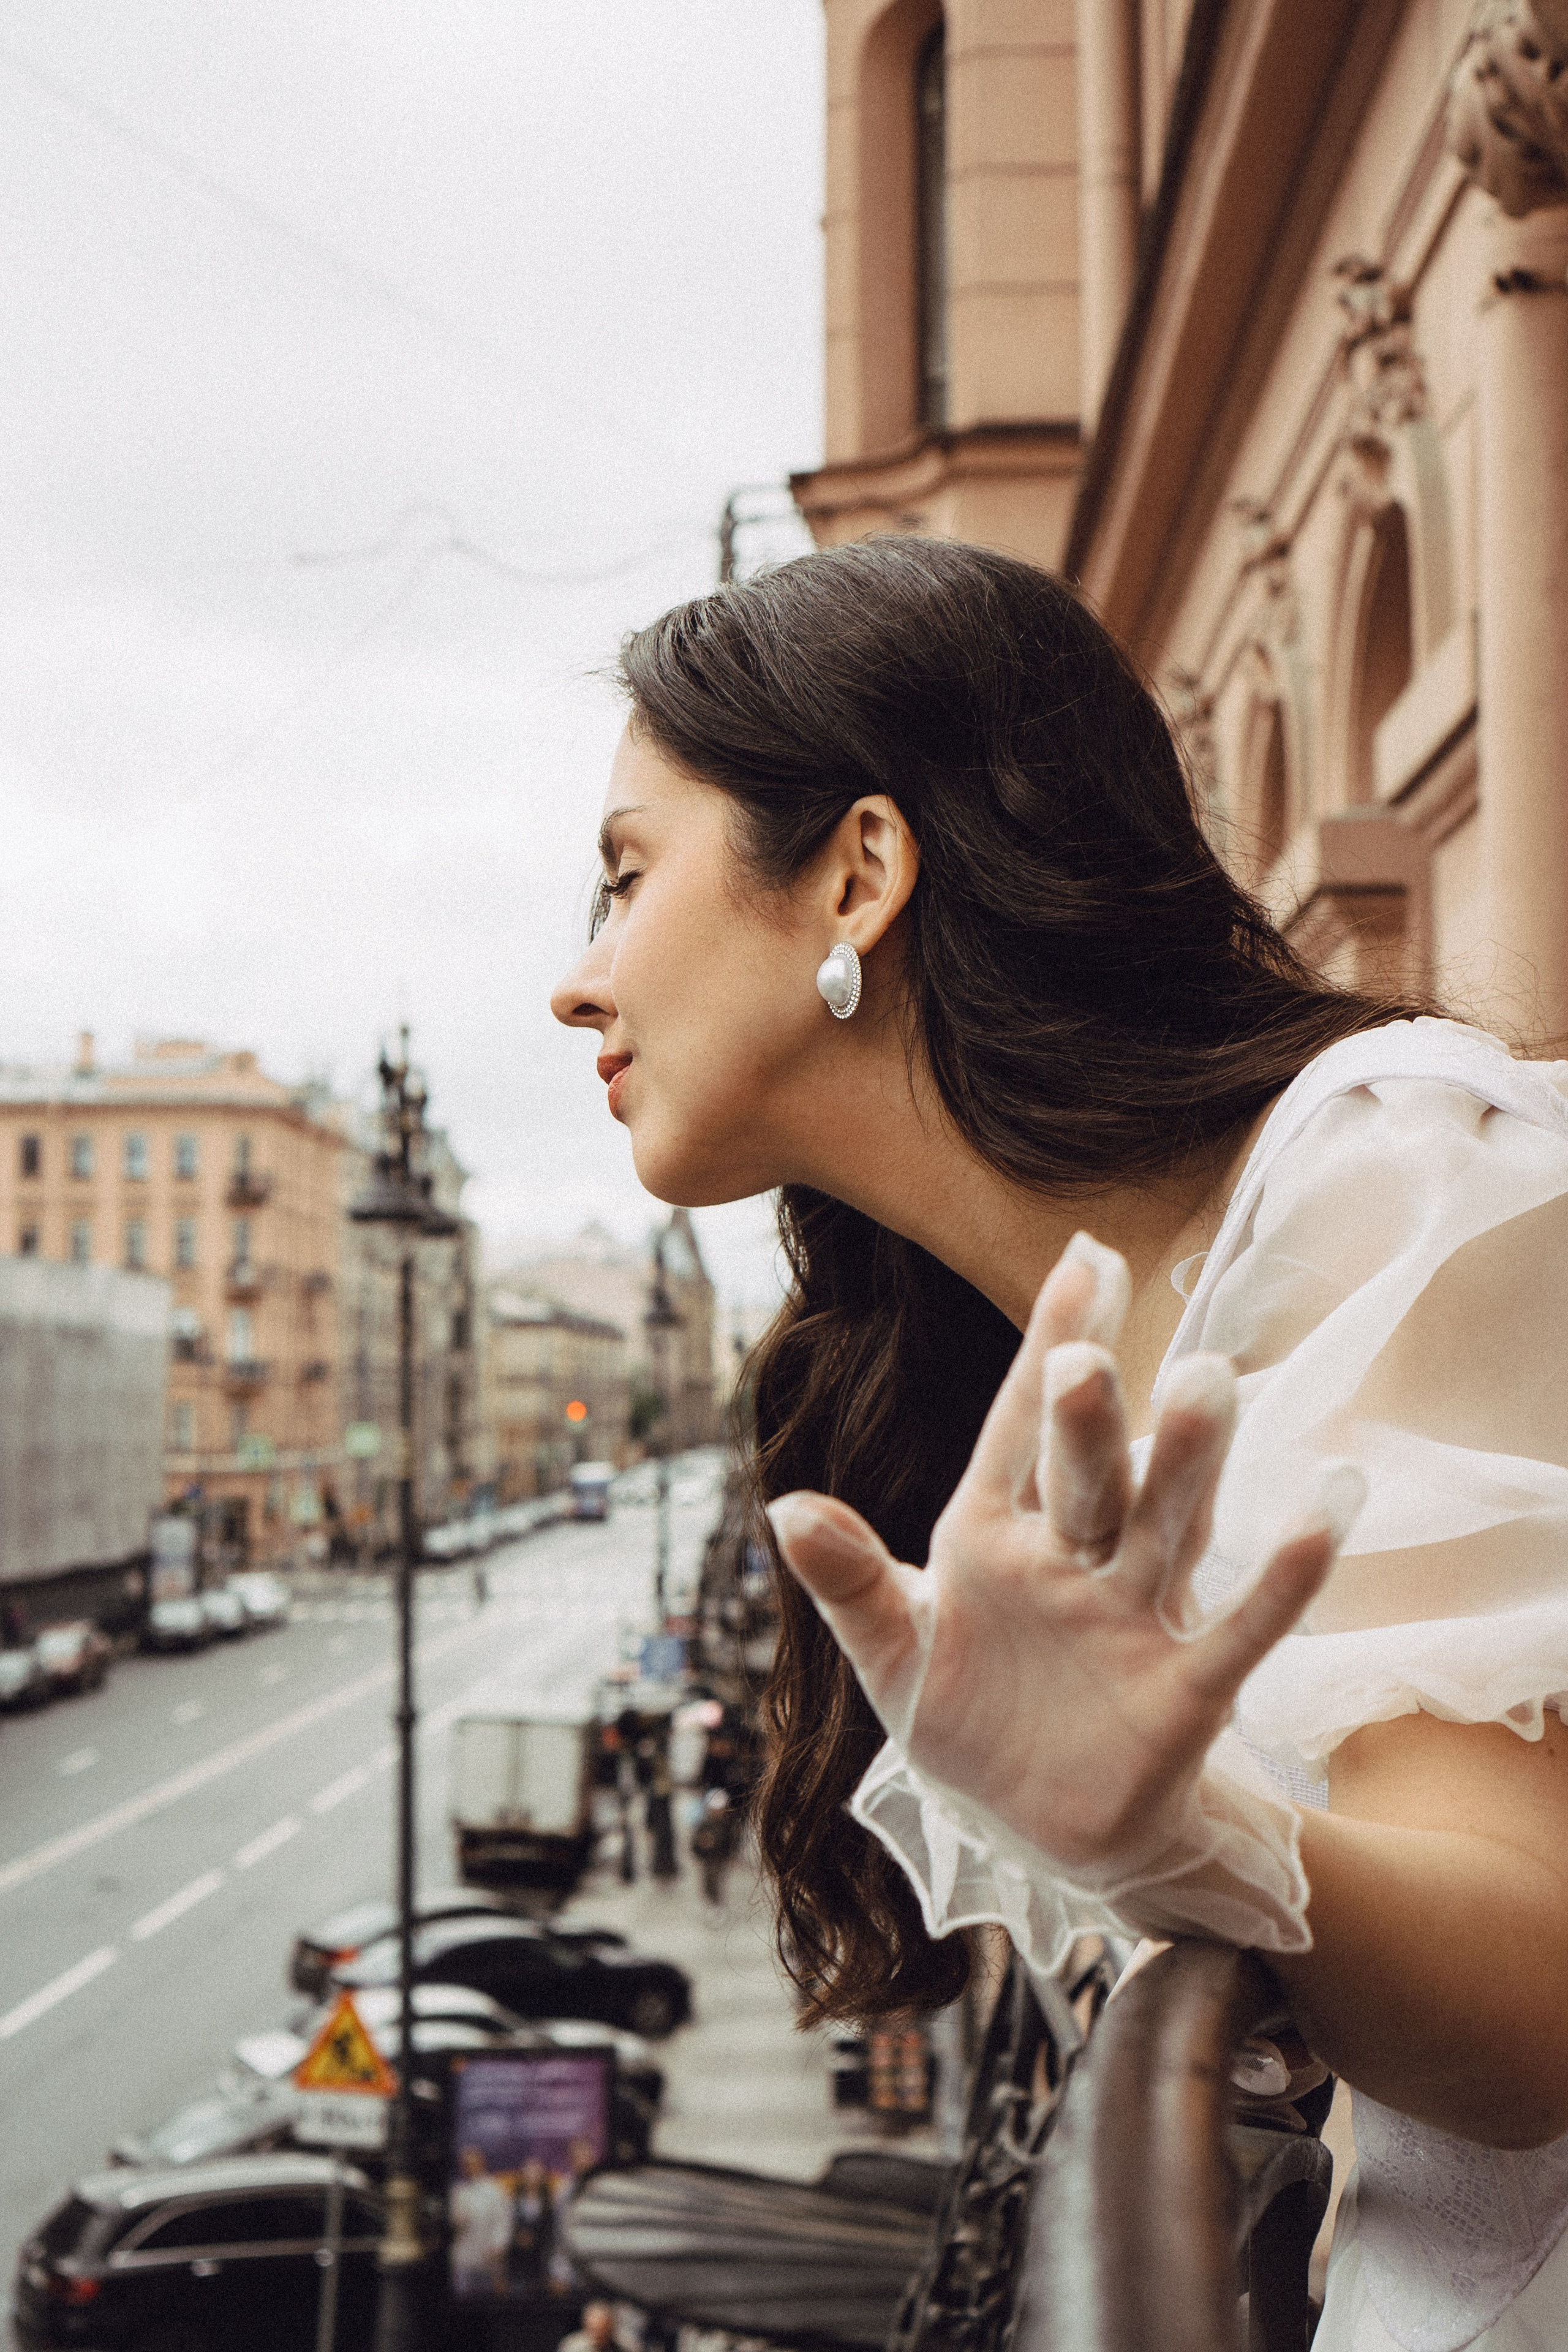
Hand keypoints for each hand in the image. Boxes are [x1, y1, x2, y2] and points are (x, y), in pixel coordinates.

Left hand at [769, 1232, 1364, 1880]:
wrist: (1040, 1828)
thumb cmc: (970, 1719)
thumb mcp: (896, 1655)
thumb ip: (849, 1581)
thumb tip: (782, 1506)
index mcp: (994, 1533)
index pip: (1019, 1427)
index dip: (1048, 1347)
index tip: (1086, 1260)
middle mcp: (1073, 1556)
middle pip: (1085, 1474)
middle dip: (1089, 1415)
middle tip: (1091, 1348)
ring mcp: (1133, 1618)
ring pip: (1164, 1528)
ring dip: (1187, 1466)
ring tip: (1212, 1383)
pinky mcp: (1183, 1692)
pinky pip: (1238, 1629)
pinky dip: (1281, 1577)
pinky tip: (1323, 1509)